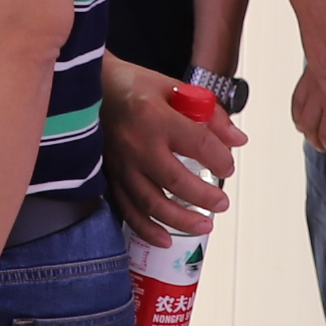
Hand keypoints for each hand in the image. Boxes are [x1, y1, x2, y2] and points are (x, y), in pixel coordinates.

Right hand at [104, 57, 244, 242]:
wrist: (88, 89)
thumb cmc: (132, 86)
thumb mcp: (174, 88)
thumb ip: (209, 115)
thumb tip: (237, 140)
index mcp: (156, 116)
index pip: (199, 144)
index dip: (220, 159)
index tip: (228, 166)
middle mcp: (137, 144)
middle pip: (176, 181)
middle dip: (205, 197)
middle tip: (222, 203)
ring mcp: (121, 164)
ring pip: (152, 203)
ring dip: (181, 220)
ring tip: (204, 225)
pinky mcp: (109, 176)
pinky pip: (127, 209)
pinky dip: (147, 229)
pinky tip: (165, 239)